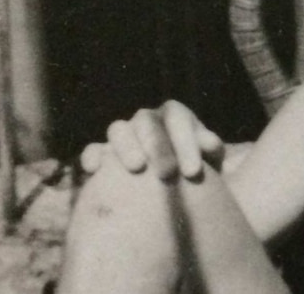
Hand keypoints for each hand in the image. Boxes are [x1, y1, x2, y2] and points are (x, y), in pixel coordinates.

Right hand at [80, 100, 223, 179]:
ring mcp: (124, 134)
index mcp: (175, 116)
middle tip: (168, 174)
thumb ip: (211, 150)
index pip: (179, 119)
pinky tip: (95, 171)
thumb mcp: (210, 160)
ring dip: (126, 146)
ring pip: (118, 129)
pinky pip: (92, 149)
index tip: (193, 173)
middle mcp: (147, 120)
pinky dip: (92, 156)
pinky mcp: (102, 153)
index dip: (186, 143)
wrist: (173, 186)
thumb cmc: (194, 170)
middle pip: (148, 122)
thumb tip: (211, 144)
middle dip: (158, 147)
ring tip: (137, 168)